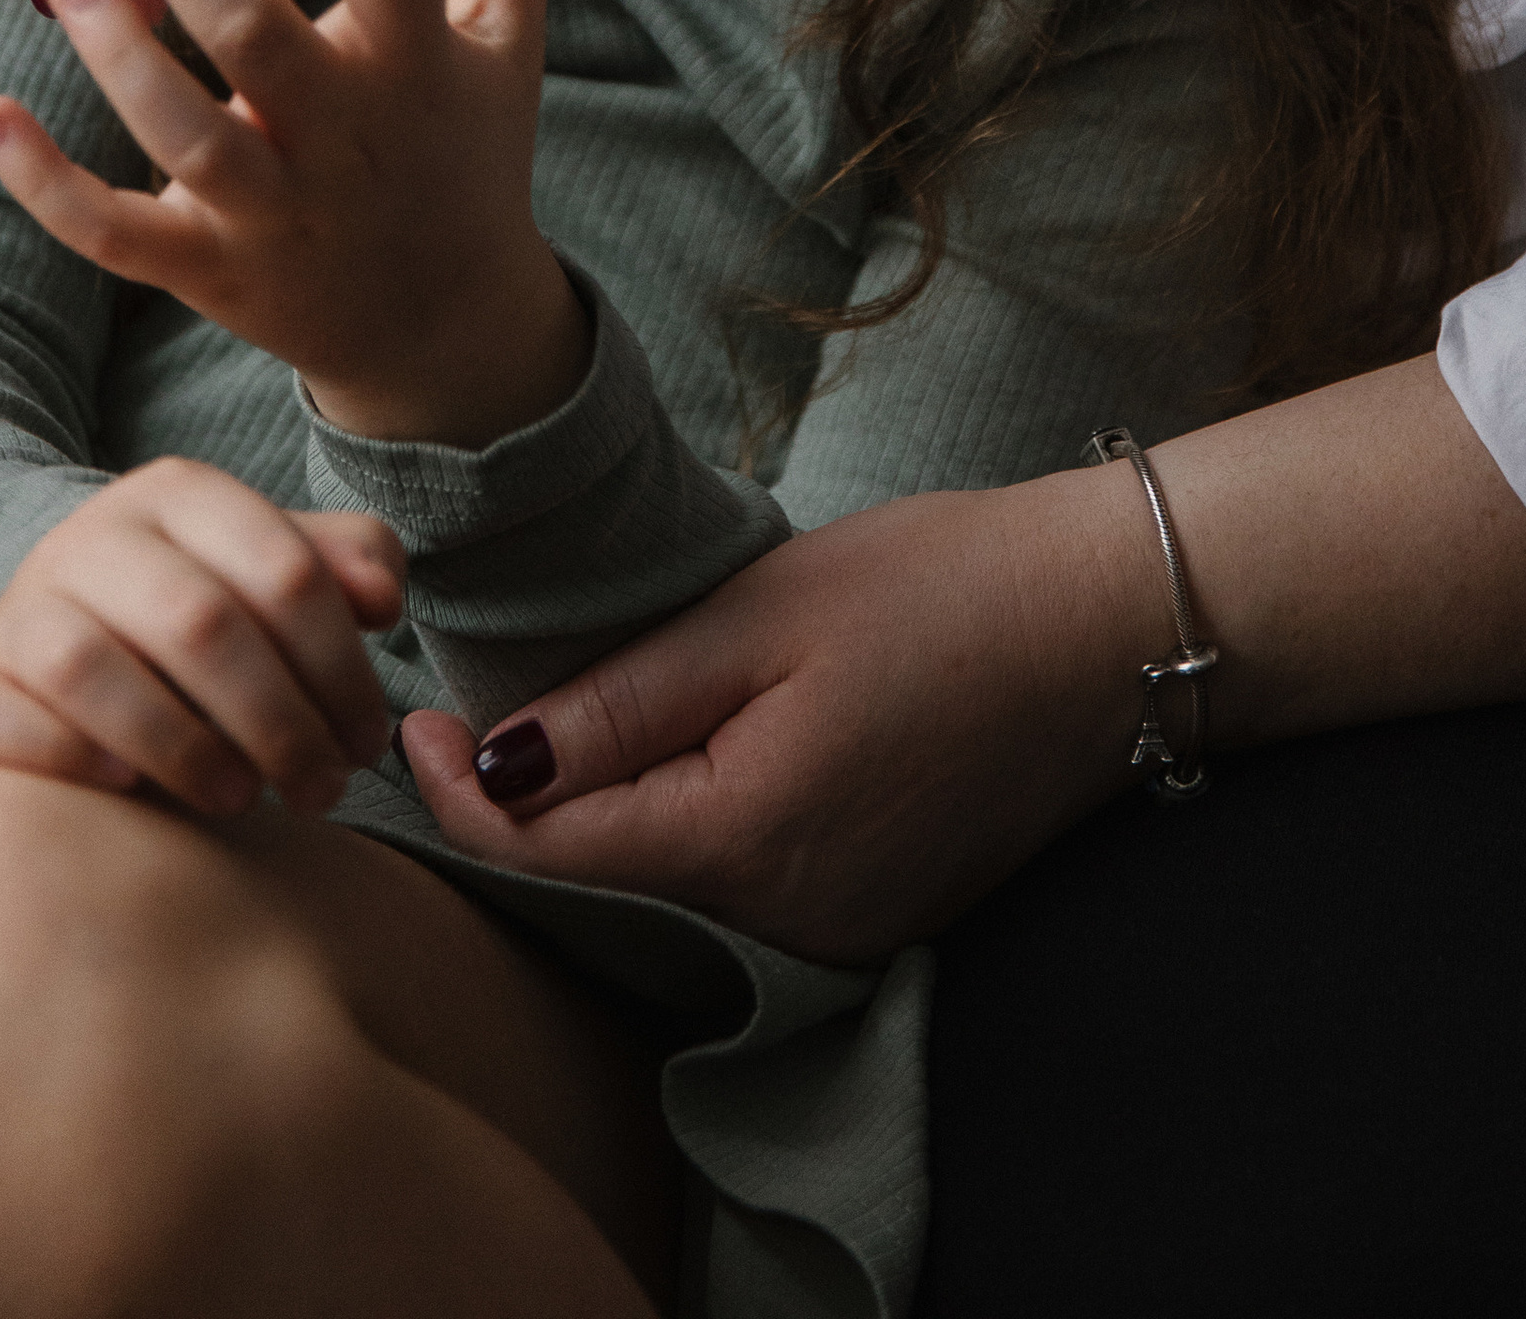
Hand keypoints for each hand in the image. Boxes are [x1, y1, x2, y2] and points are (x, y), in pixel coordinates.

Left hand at [0, 0, 589, 447]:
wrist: (446, 331)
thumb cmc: (469, 149)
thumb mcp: (507, 39)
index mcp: (417, 63)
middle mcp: (343, 139)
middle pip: (256, 39)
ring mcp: (272, 213)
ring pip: (183, 137)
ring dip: (118, 58)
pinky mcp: (209, 271)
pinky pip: (116, 234)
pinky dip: (48, 187)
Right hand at [0, 458, 404, 814]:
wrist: (59, 641)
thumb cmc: (201, 617)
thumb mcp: (277, 572)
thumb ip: (345, 565)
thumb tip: (381, 598)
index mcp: (180, 493)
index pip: (285, 569)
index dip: (341, 667)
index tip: (366, 741)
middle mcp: (91, 534)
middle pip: (201, 622)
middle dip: (279, 721)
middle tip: (321, 789)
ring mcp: (20, 606)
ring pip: (97, 669)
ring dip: (186, 748)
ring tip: (242, 798)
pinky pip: (9, 721)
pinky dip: (75, 761)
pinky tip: (132, 790)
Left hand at [398, 473, 1151, 964]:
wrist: (1107, 623)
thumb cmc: (937, 590)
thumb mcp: (759, 616)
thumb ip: (621, 702)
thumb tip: (497, 762)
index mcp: (745, 842)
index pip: (549, 852)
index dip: (461, 794)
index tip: (419, 719)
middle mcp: (786, 924)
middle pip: (603, 886)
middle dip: (524, 811)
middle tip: (470, 712)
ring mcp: (837, 934)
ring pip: (667, 895)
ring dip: (603, 824)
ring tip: (563, 726)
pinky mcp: (874, 917)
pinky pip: (738, 896)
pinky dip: (684, 837)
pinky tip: (679, 760)